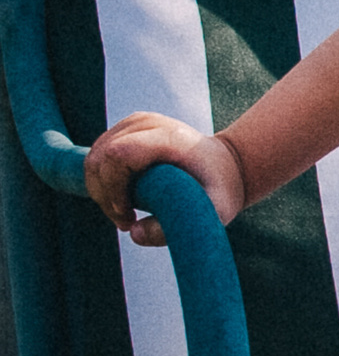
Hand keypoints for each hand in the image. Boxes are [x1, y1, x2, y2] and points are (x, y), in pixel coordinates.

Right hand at [85, 112, 246, 247]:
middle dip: (104, 195)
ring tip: (126, 212)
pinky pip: (98, 155)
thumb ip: (175, 227)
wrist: (227, 164)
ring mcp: (136, 122)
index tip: (127, 216)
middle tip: (126, 221)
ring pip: (94, 157)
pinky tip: (124, 197)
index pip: (118, 154)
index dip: (112, 187)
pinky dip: (102, 180)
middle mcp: (149, 123)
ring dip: (101, 190)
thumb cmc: (221, 189)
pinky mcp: (127, 127)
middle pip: (100, 157)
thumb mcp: (213, 212)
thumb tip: (133, 233)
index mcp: (170, 137)